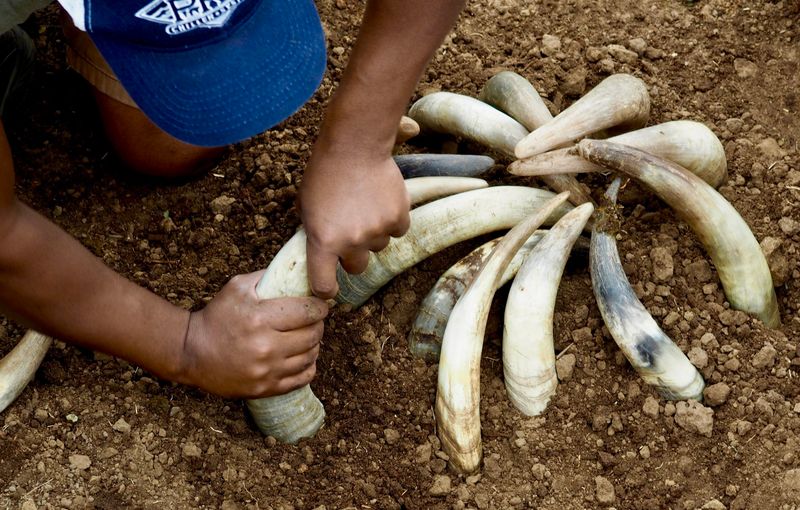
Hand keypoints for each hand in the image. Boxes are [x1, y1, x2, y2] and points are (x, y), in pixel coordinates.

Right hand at [178, 271, 327, 398]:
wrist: (192, 352)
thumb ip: (267, 277)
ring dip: (314, 344)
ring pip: (311, 356)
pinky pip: (303, 378)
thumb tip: (297, 271)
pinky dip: (308, 366)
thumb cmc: (217, 316)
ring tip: (307, 337)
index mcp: (260, 318)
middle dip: (318, 324)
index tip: (320, 305)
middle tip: (314, 320)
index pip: (307, 311)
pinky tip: (302, 356)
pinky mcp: (266, 388)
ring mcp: (266, 370)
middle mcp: (265, 346)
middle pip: (313, 334)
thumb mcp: (237, 287)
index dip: (319, 307)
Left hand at [299, 151, 410, 298]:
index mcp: (324, 242)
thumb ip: (314, 232)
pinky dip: (392, 219)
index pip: (324, 285)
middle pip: (357, 267)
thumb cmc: (324, 173)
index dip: (326, 289)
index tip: (329, 286)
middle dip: (353, 255)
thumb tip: (321, 250)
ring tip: (364, 205)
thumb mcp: (304, 206)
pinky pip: (397, 230)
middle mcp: (352, 242)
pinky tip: (381, 200)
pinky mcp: (399, 217)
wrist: (354, 146)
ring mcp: (378, 231)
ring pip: (378, 245)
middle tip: (349, 232)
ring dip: (373, 232)